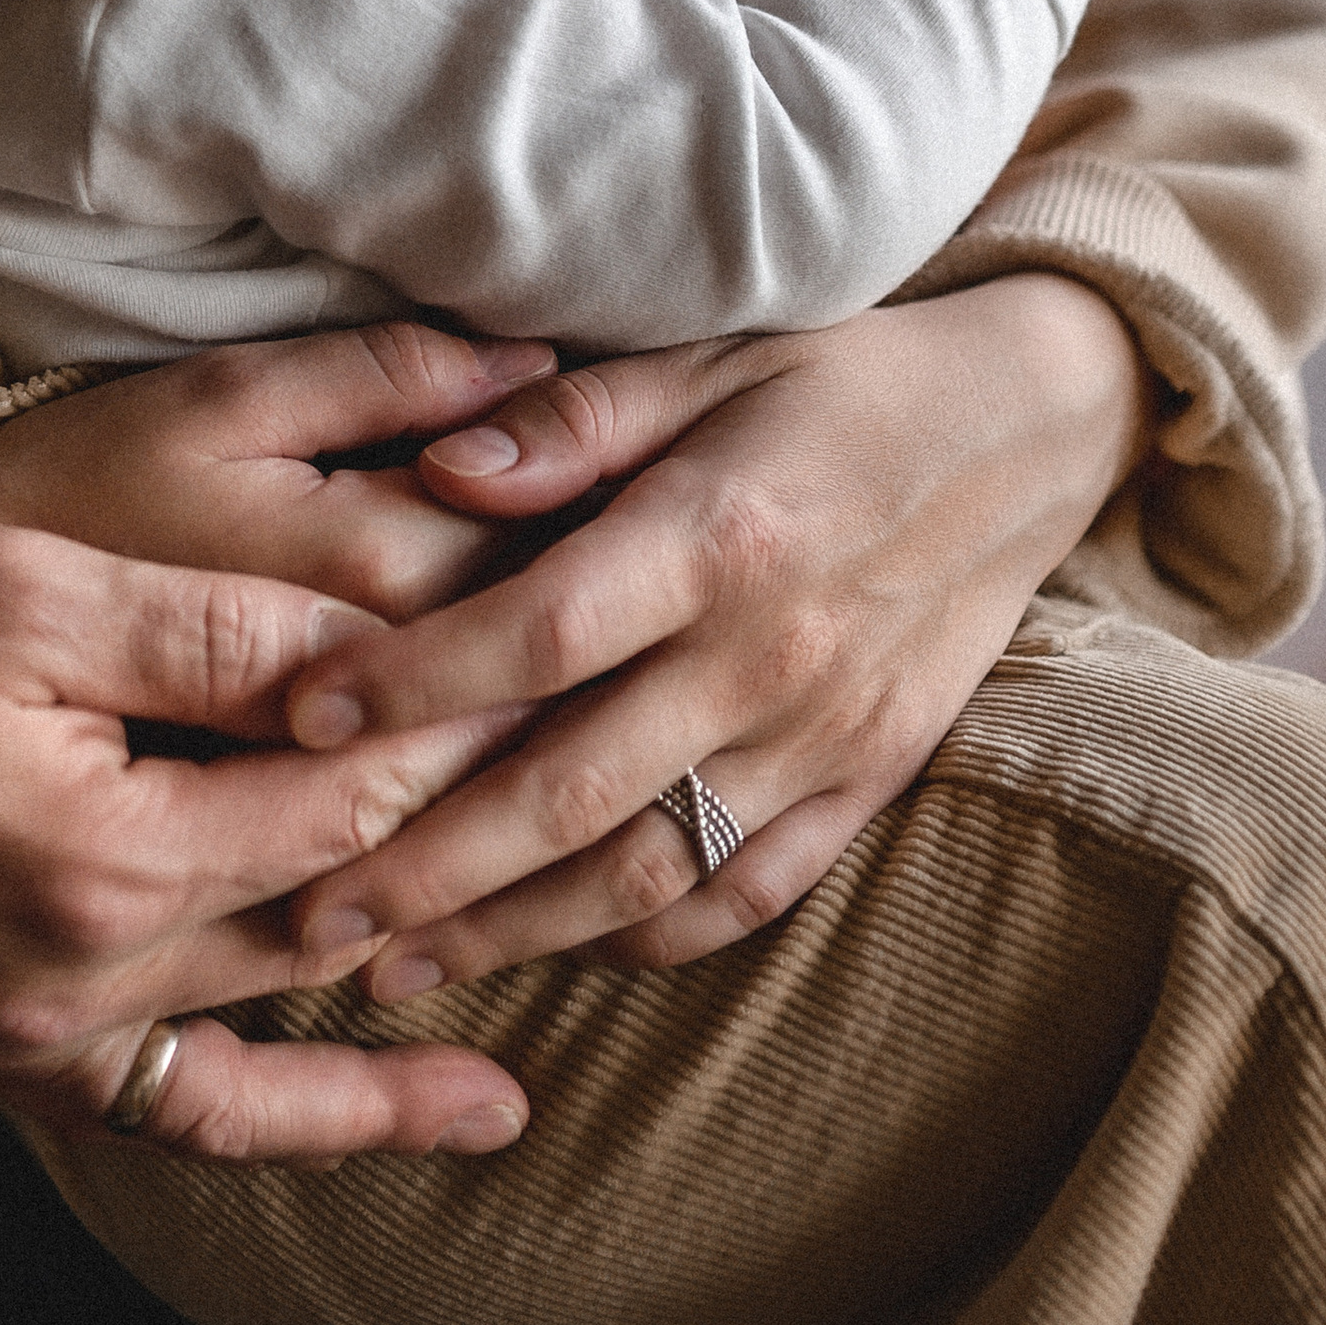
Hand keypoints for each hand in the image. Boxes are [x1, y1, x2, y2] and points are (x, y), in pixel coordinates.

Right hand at [0, 326, 563, 1161]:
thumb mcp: (27, 583)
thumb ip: (212, 634)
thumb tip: (383, 648)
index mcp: (106, 847)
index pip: (357, 789)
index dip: (479, 713)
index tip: (591, 655)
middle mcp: (90, 968)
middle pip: (349, 902)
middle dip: (494, 832)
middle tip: (642, 767)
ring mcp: (50, 1023)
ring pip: (301, 1002)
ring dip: (449, 957)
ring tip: (610, 918)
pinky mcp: (17, 1041)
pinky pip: (201, 1107)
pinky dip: (327, 1106)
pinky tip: (451, 1103)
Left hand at [278, 275, 1150, 992]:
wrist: (1027, 432)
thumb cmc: (835, 376)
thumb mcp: (704, 355)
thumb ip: (569, 422)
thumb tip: (435, 472)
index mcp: (718, 535)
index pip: (538, 632)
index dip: (412, 683)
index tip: (297, 718)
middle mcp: (771, 654)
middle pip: (572, 790)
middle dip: (427, 867)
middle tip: (306, 912)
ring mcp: (825, 737)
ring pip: (645, 870)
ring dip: (511, 933)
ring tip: (393, 969)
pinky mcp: (867, 784)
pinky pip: (743, 892)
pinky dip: (642, 935)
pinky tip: (549, 949)